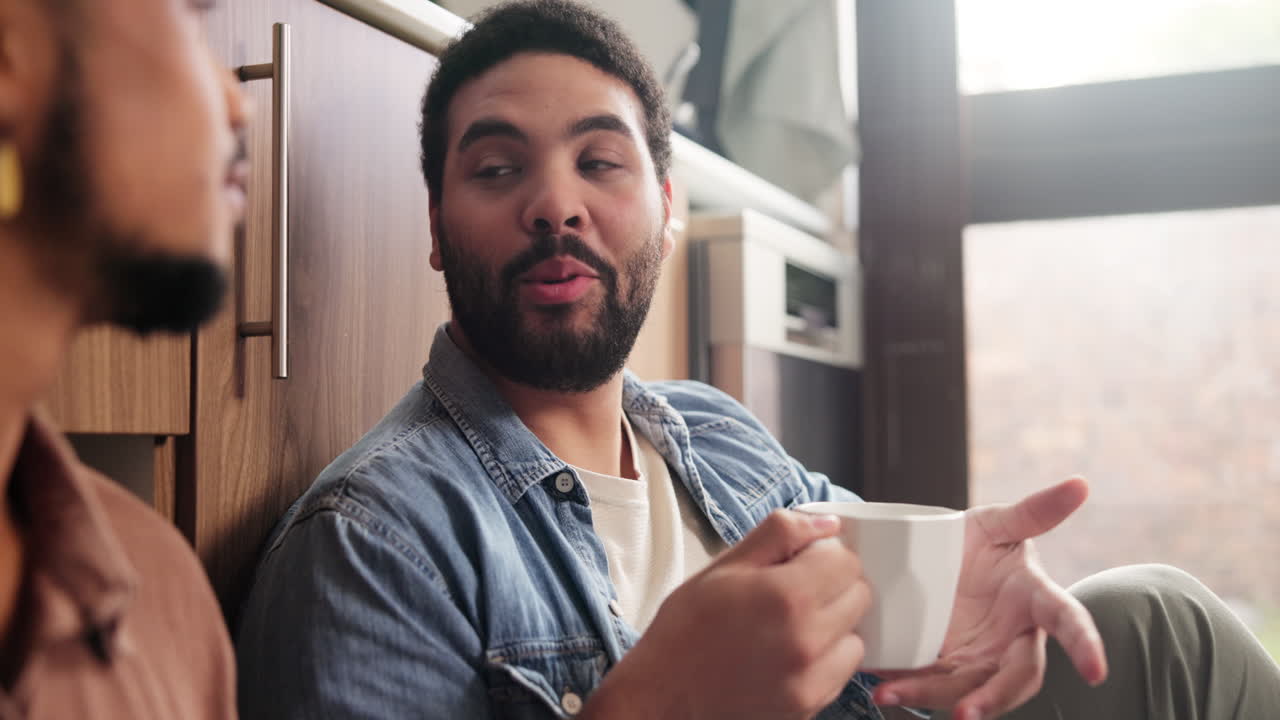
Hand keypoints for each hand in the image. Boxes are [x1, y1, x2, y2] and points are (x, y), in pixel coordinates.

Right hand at [583, 510, 871, 719]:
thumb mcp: (724, 566)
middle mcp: (808, 639)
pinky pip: (843, 671)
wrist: (663, 695)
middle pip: (859, 595)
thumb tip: (826, 524)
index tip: (802, 560)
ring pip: (856, 635)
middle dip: (834, 585)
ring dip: (835, 624)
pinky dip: (827, 659)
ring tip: (793, 625)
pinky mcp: (810, 705)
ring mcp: (812, 678)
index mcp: (786, 596)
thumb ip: (779, 535)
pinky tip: (792, 653)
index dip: (824, 553)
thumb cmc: (686, 629)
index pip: (846, 561)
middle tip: (796, 590)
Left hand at [871, 477, 1108, 719]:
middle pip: (1017, 677)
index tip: (1096, 672)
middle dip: (994, 698)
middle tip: (967, 714)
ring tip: (893, 694)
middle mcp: (1012, 638)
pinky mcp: (946, 664)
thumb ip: (1034, 510)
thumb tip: (1079, 483)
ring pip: (969, 689)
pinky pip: (932, 683)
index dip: (1085, 645)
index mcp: (1035, 600)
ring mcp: (979, 656)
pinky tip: (882, 684)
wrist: (931, 558)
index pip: (1068, 623)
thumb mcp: (997, 522)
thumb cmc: (976, 541)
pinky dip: (909, 687)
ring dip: (935, 697)